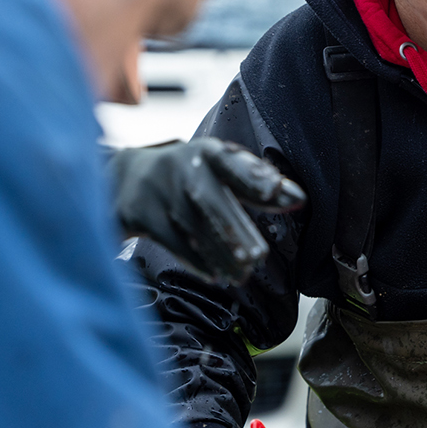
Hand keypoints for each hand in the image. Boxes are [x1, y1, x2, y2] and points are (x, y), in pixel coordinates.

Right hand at [109, 138, 305, 284]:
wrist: (126, 179)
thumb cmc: (190, 177)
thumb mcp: (218, 170)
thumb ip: (257, 184)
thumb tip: (300, 199)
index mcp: (207, 152)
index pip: (232, 162)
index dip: (255, 177)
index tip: (278, 191)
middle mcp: (180, 166)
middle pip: (208, 198)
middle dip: (234, 228)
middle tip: (258, 256)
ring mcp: (156, 189)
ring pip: (192, 225)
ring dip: (219, 252)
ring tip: (242, 274)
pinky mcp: (139, 213)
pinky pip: (172, 240)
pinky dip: (195, 259)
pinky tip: (216, 275)